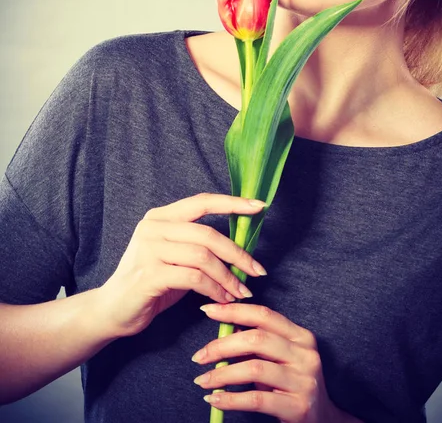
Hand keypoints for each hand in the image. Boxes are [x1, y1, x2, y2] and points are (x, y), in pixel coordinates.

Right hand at [98, 194, 266, 337]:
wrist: (111, 310)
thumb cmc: (150, 282)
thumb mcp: (175, 256)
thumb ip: (199, 245)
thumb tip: (240, 247)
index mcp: (160, 217)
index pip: (202, 201)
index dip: (233, 203)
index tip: (259, 207)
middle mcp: (153, 227)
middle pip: (208, 234)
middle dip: (238, 254)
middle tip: (257, 271)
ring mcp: (148, 250)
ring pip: (203, 257)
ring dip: (228, 277)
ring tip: (240, 292)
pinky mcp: (148, 275)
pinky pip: (194, 278)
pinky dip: (214, 289)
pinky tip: (222, 299)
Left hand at [192, 303, 356, 422]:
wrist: (323, 422)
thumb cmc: (292, 385)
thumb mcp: (280, 359)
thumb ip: (259, 344)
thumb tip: (224, 329)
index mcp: (301, 336)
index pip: (263, 314)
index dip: (233, 311)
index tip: (207, 311)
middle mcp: (305, 354)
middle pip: (256, 338)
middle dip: (222, 345)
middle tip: (199, 356)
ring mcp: (304, 380)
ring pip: (254, 368)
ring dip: (222, 374)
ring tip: (202, 380)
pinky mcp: (299, 406)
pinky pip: (257, 399)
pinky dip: (231, 398)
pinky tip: (215, 398)